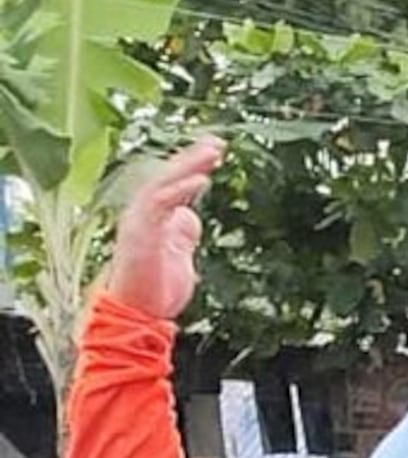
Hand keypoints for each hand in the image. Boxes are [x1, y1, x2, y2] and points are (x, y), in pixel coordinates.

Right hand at [99, 137, 224, 321]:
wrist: (138, 314)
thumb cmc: (156, 289)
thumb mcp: (179, 255)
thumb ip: (182, 233)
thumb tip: (189, 215)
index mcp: (154, 218)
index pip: (173, 183)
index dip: (192, 166)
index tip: (215, 151)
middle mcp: (143, 214)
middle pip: (168, 177)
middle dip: (192, 158)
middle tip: (218, 142)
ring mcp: (140, 222)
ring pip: (163, 184)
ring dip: (188, 166)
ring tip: (212, 152)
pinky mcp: (140, 233)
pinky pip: (159, 205)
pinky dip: (179, 190)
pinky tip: (199, 180)